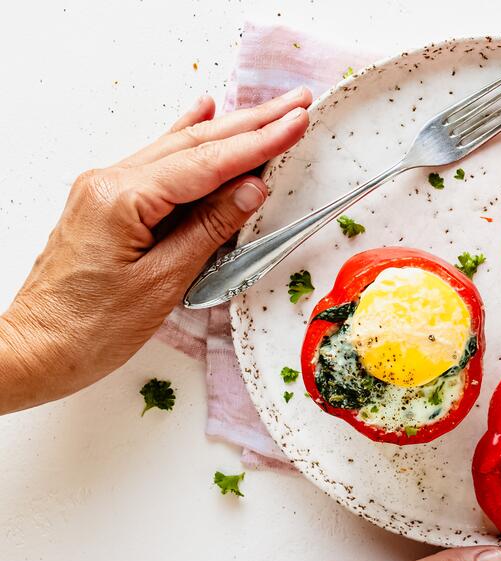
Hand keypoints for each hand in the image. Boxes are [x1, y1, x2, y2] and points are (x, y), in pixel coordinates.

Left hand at [0, 87, 311, 413]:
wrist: (37, 349)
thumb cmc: (90, 327)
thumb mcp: (163, 283)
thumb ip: (209, 229)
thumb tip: (250, 190)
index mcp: (123, 198)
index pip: (207, 164)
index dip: (257, 143)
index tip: (295, 123)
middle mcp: (110, 182)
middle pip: (195, 144)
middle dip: (251, 123)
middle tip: (294, 104)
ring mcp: (106, 189)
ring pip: (178, 148)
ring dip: (228, 129)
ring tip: (267, 110)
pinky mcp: (108, 203)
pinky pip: (158, 162)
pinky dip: (186, 139)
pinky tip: (202, 113)